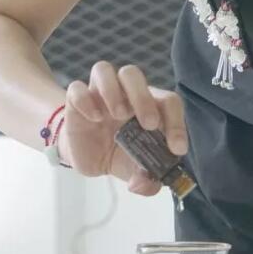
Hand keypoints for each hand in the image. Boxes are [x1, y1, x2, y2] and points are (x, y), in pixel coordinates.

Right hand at [60, 61, 187, 194]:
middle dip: (143, 97)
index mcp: (148, 106)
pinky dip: (85, 100)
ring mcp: (98, 94)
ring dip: (113, 91)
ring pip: (104, 70)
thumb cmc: (118, 155)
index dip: (176, 123)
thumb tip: (144, 183)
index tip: (176, 149)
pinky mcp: (76, 101)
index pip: (167, 101)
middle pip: (132, 74)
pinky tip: (94, 118)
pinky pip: (77, 88)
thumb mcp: (136, 172)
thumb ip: (146, 182)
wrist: (88, 157)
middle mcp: (124, 94)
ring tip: (118, 116)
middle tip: (149, 124)